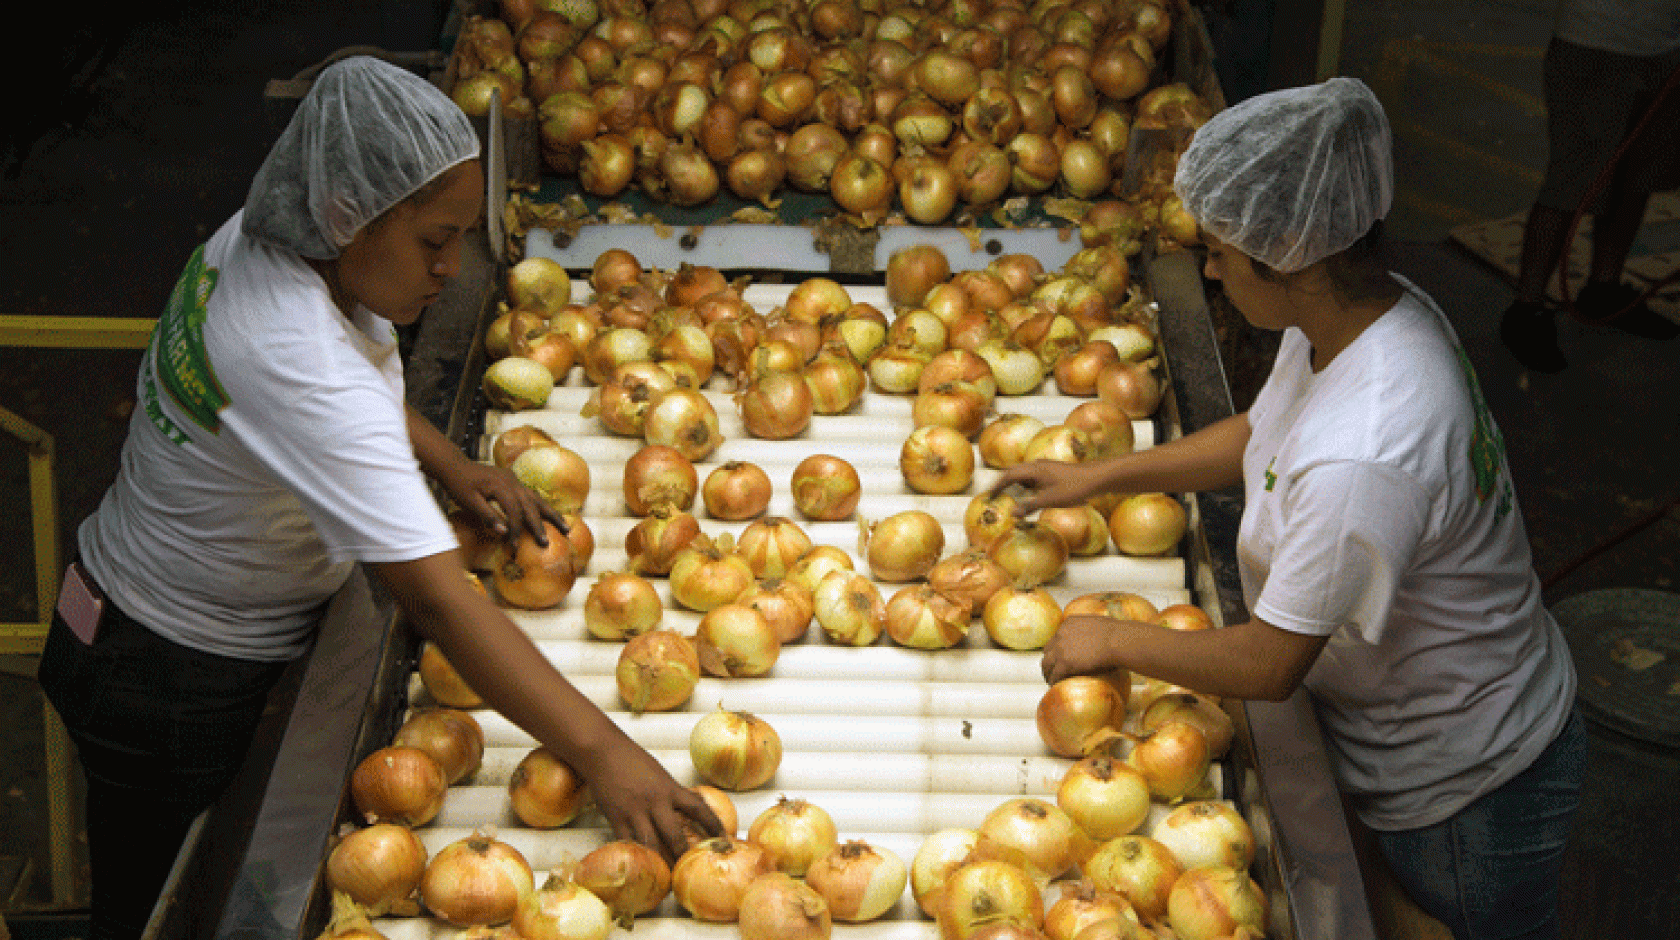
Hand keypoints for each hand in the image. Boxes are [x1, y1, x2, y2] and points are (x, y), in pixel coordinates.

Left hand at [438, 457, 567, 545]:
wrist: (454, 465)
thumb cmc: (458, 484)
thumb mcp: (468, 502)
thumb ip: (487, 516)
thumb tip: (504, 533)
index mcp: (501, 487)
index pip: (514, 512)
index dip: (516, 530)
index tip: (514, 547)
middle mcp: (512, 482)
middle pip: (531, 506)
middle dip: (540, 526)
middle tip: (546, 543)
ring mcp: (514, 480)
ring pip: (537, 499)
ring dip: (551, 514)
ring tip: (565, 527)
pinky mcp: (513, 481)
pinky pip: (531, 495)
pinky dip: (541, 506)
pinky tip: (548, 514)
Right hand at [577, 735, 723, 862]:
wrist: (603, 752)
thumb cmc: (632, 760)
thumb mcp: (660, 774)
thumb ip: (674, 792)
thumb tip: (692, 803)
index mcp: (670, 789)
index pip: (698, 808)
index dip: (713, 824)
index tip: (724, 837)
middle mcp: (655, 802)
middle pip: (674, 835)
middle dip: (684, 854)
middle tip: (692, 870)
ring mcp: (635, 811)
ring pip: (652, 844)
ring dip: (661, 862)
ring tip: (668, 878)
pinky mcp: (616, 818)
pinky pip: (628, 843)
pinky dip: (636, 856)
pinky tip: (641, 867)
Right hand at [988, 459, 1108, 515]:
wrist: (1096, 478)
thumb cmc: (1073, 488)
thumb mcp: (1050, 500)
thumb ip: (1030, 506)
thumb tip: (1012, 513)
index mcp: (1034, 470)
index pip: (1008, 476)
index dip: (997, 486)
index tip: (989, 495)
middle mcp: (1038, 465)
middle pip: (1014, 471)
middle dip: (1004, 482)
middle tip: (996, 494)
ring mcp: (1047, 467)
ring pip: (1025, 473)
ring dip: (1016, 482)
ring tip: (1012, 495)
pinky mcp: (1054, 471)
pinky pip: (1035, 476)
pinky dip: (1028, 484)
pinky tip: (1034, 493)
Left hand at [1041, 615, 1126, 683]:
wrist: (1116, 641)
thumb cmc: (1115, 633)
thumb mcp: (1096, 623)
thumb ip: (1088, 628)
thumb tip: (1094, 636)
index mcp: (1068, 624)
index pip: (1056, 638)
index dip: (1056, 649)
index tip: (1058, 657)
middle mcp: (1060, 634)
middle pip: (1048, 651)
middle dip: (1049, 660)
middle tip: (1051, 669)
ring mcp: (1061, 649)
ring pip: (1047, 663)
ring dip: (1048, 672)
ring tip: (1050, 680)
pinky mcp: (1065, 663)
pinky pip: (1055, 674)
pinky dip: (1054, 680)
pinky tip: (1056, 685)